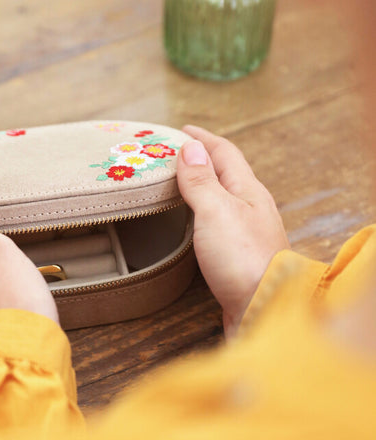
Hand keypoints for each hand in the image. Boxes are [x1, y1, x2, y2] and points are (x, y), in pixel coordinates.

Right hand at [176, 125, 289, 336]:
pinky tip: (193, 221)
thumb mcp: (217, 211)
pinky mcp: (238, 254)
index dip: (202, 139)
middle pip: (225, 173)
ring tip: (180, 181)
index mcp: (248, 190)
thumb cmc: (243, 259)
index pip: (224, 152)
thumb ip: (202, 180)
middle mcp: (251, 207)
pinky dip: (201, 210)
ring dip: (201, 184)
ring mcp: (247, 231)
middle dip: (201, 159)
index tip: (181, 131)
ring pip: (222, 197)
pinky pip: (218, 220)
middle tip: (175, 154)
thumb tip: (190, 149)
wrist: (264, 308)